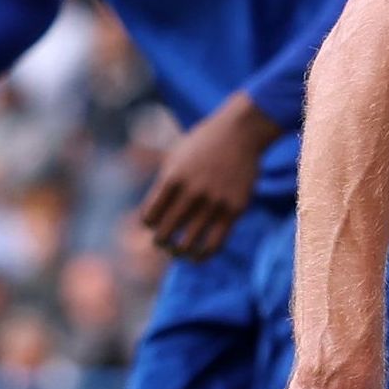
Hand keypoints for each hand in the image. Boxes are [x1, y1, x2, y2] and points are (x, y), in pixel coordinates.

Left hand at [141, 96, 278, 262]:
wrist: (240, 133)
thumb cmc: (203, 146)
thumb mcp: (175, 158)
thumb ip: (162, 187)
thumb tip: (149, 221)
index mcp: (172, 178)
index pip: (149, 217)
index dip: (148, 224)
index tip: (155, 222)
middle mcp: (192, 192)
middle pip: (164, 233)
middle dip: (161, 242)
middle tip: (164, 242)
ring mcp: (214, 202)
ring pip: (187, 244)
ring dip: (179, 252)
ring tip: (179, 250)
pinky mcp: (234, 210)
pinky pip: (214, 244)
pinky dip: (202, 256)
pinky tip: (197, 256)